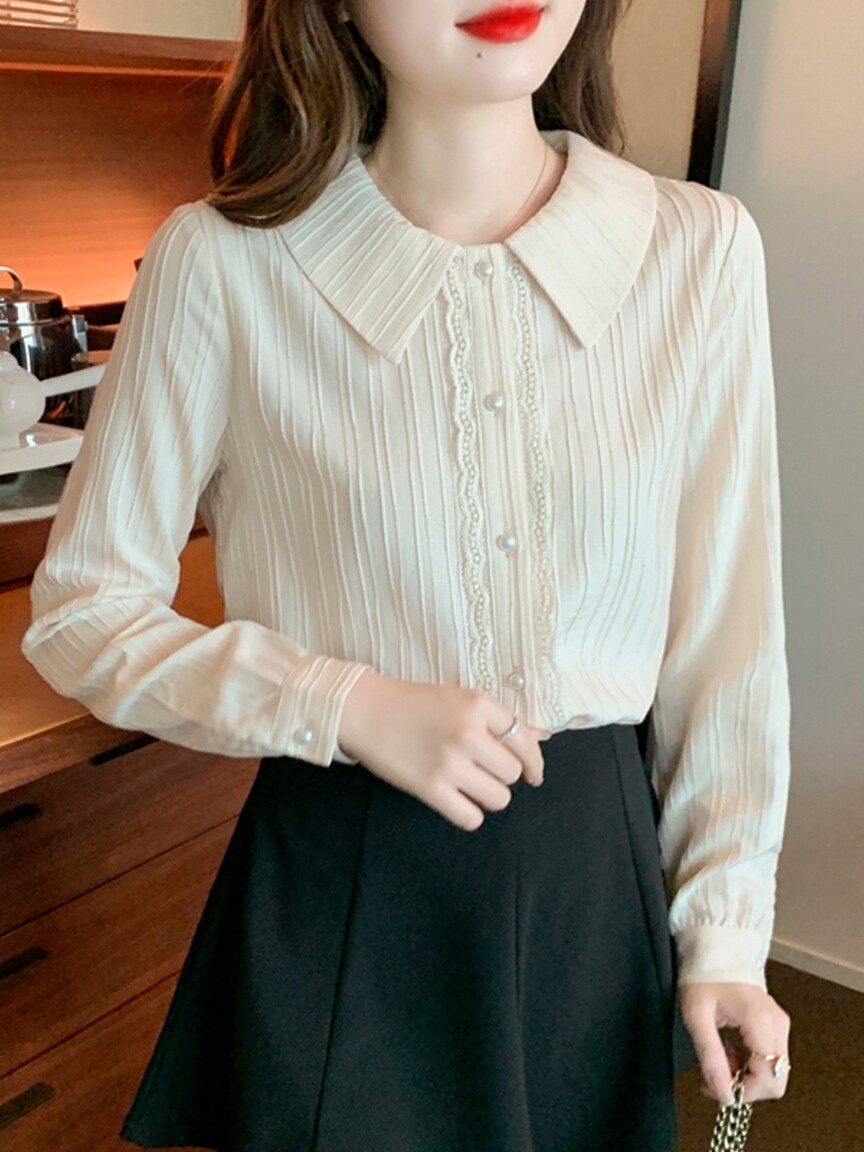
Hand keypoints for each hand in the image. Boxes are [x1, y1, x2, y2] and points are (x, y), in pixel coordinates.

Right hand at [338, 669, 551, 829]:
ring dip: (488, 795)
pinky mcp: (430, 788)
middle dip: (502, 775)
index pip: (524, 740)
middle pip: (512, 772)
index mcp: (478, 705)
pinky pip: (471, 817)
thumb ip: (498, 719)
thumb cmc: (412, 702)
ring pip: (499, 798)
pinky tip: (457, 802)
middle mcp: (469, 733)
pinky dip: (469, 814)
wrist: (365, 711)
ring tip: (470, 786)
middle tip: (484, 772)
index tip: (533, 774)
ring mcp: (450, 763)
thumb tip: (541, 736)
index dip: (533, 761)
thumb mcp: (458, 698)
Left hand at [679, 981, 790, 1104]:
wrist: (713, 949)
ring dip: (746, 1075)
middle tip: (717, 1074)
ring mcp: (779, 1024)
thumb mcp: (697, 1017)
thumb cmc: (703, 975)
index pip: (769, 1080)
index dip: (744, 1093)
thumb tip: (724, 1094)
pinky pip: (770, 1058)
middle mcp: (777, 1024)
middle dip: (746, 1086)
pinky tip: (730, 1050)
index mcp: (761, 1021)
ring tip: (721, 1057)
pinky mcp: (775, 1025)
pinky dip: (749, 1063)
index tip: (718, 1089)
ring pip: (774, 1072)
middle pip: (776, 1080)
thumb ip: (711, 1057)